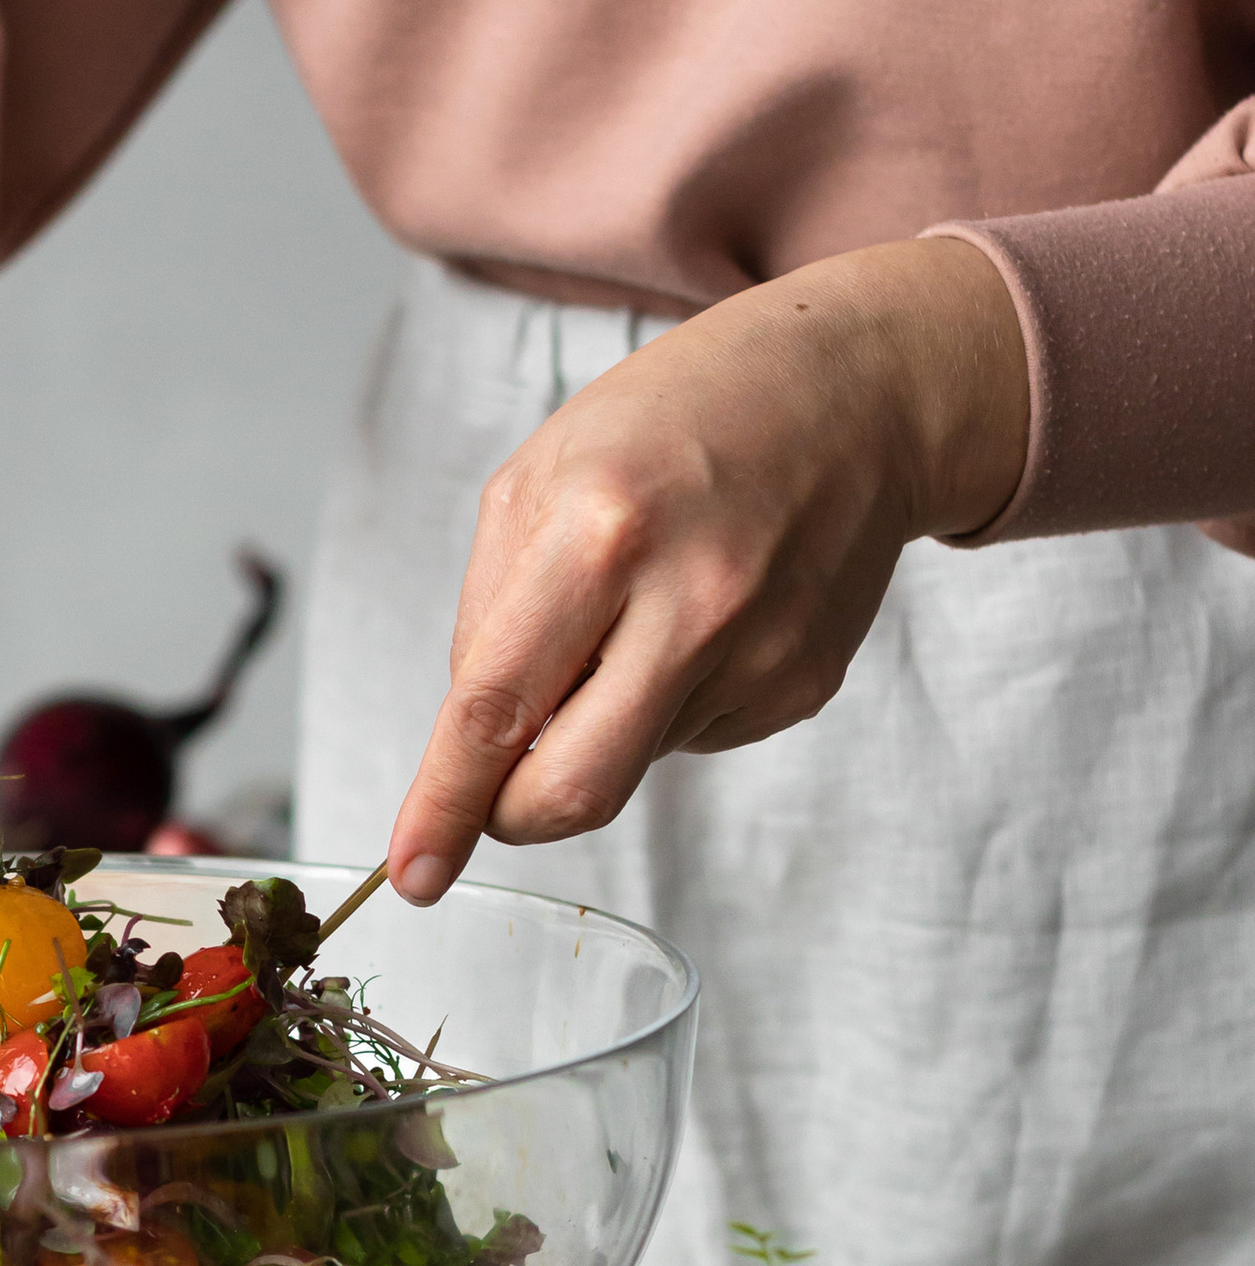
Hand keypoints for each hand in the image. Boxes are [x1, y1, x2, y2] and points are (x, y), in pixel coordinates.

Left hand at [383, 237, 1030, 899]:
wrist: (852, 391)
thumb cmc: (675, 422)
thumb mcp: (538, 480)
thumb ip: (488, 621)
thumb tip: (470, 750)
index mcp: (599, 533)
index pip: (496, 708)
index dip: (445, 804)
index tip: (413, 874)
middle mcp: (690, 602)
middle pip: (574, 789)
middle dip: (511, 811)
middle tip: (492, 780)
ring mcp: (759, 653)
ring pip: (627, 764)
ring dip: (595, 724)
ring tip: (636, 611)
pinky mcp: (802, 687)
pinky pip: (690, 739)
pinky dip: (661, 703)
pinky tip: (693, 620)